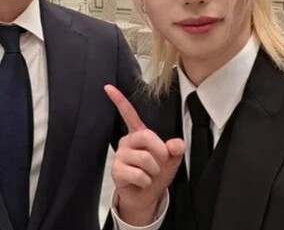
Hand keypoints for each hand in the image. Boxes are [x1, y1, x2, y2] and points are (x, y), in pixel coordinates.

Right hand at [105, 84, 185, 225]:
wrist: (146, 196)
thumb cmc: (157, 173)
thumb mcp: (172, 159)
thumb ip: (176, 149)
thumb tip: (174, 145)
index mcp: (139, 134)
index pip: (128, 113)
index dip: (119, 100)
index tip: (107, 86)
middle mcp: (127, 141)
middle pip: (147, 136)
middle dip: (161, 152)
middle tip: (162, 162)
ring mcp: (120, 155)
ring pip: (146, 159)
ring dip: (154, 172)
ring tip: (149, 175)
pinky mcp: (116, 169)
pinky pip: (139, 174)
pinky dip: (146, 182)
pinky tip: (141, 182)